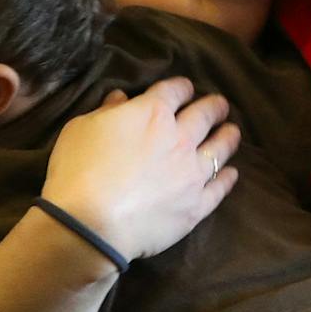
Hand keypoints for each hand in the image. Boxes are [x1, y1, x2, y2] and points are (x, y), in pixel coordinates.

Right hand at [41, 77, 239, 262]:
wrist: (92, 224)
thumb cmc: (77, 171)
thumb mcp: (80, 130)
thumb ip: (105, 112)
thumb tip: (120, 98)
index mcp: (151, 113)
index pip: (174, 90)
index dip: (181, 87)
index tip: (185, 89)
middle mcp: (179, 137)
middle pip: (205, 114)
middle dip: (214, 107)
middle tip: (219, 106)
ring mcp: (192, 172)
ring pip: (220, 148)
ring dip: (228, 136)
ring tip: (233, 132)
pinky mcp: (197, 204)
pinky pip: (219, 187)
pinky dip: (227, 178)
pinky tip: (231, 173)